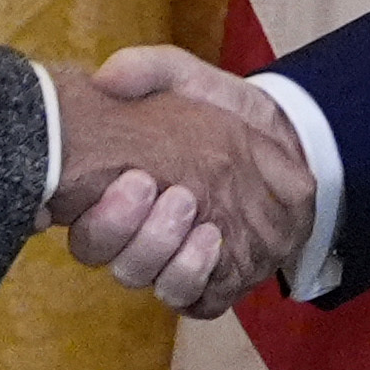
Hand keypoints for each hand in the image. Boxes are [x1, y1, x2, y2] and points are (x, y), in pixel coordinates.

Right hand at [45, 45, 313, 317]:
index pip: (85, 227)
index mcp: (117, 195)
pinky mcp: (214, 284)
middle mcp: (139, 238)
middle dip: (129, 232)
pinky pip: (196, 299)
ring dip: (166, 254)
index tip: (133, 178)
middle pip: (112, 260)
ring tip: (195, 216)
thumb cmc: (222, 111)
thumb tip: (106, 77)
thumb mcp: (184, 78)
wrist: (284, 141)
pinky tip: (214, 241)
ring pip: (152, 282)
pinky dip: (198, 276)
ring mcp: (175, 263)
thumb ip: (146, 69)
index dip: (98, 218)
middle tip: (160, 190)